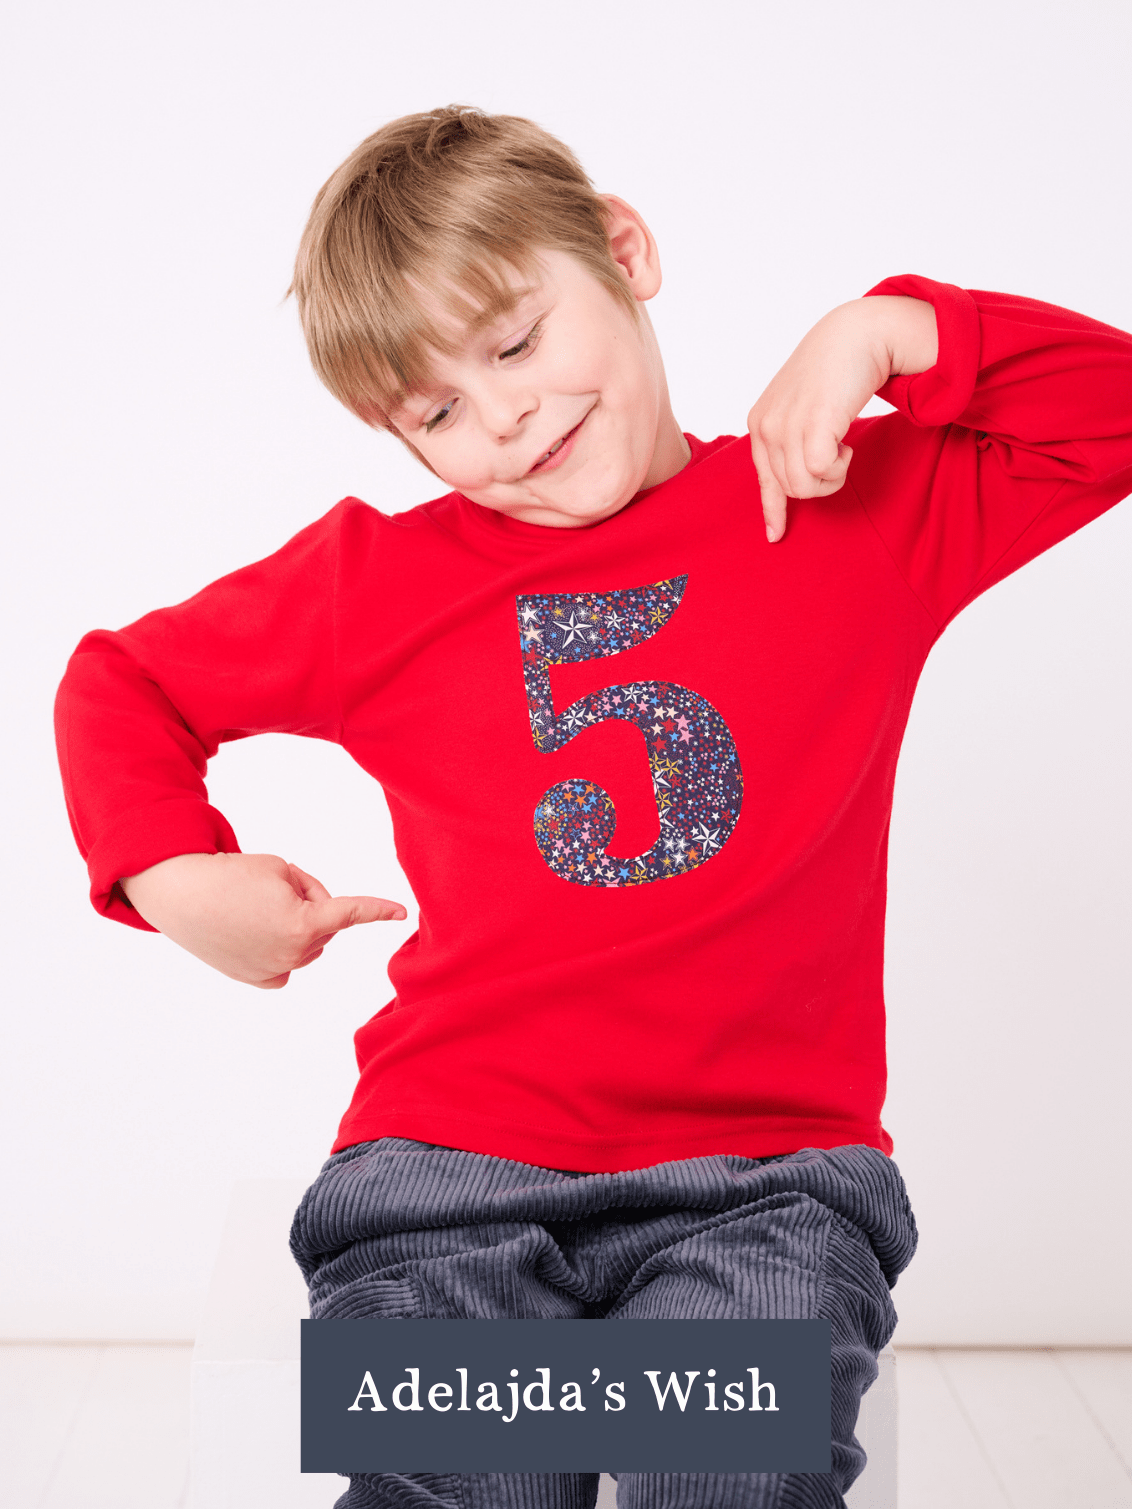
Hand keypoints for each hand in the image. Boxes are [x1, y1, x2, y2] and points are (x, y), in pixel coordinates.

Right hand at [119, 851, 407, 988]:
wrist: (182, 895)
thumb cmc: (233, 874)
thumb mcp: (283, 868)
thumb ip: (316, 893)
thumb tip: (323, 922)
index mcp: (303, 925)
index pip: (348, 914)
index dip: (377, 910)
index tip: (402, 912)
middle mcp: (293, 955)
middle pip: (325, 925)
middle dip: (310, 905)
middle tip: (273, 890)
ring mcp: (274, 971)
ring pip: (308, 944)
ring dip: (297, 926)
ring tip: (256, 909)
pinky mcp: (257, 980)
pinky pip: (287, 963)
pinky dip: (282, 948)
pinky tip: (256, 934)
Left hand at [748, 295, 937, 541]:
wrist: (857, 333)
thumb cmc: (837, 370)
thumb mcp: (803, 405)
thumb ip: (792, 436)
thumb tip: (797, 480)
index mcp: (759, 421)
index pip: (763, 477)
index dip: (772, 509)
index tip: (775, 536)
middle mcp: (765, 425)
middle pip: (789, 488)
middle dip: (819, 482)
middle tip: (840, 455)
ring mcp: (784, 426)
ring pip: (804, 487)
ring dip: (832, 477)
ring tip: (844, 448)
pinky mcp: (810, 427)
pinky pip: (820, 473)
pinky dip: (839, 468)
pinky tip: (847, 445)